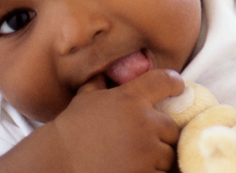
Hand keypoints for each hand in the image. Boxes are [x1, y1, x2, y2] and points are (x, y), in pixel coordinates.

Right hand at [43, 68, 184, 172]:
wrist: (57, 162)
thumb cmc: (70, 130)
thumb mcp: (85, 99)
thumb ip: (101, 84)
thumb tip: (104, 73)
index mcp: (131, 98)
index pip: (166, 81)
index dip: (174, 84)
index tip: (178, 88)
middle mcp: (143, 122)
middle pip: (171, 126)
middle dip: (161, 133)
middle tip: (145, 139)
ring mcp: (146, 150)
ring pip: (169, 152)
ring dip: (158, 155)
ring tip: (138, 157)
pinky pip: (162, 172)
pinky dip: (153, 170)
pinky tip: (138, 168)